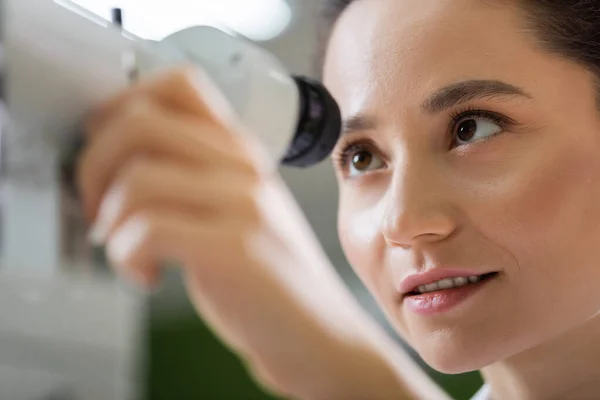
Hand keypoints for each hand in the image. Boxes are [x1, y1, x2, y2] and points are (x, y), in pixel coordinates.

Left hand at [77, 67, 429, 398]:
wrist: (317, 332)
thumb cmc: (266, 277)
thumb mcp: (232, 210)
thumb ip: (188, 175)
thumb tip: (111, 158)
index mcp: (239, 150)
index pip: (175, 83)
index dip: (120, 107)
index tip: (106, 153)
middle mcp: (244, 165)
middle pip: (139, 121)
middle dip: (93, 167)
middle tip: (99, 210)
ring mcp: (245, 203)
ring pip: (136, 179)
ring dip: (110, 223)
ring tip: (129, 252)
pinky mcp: (237, 248)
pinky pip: (148, 230)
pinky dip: (128, 256)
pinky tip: (149, 276)